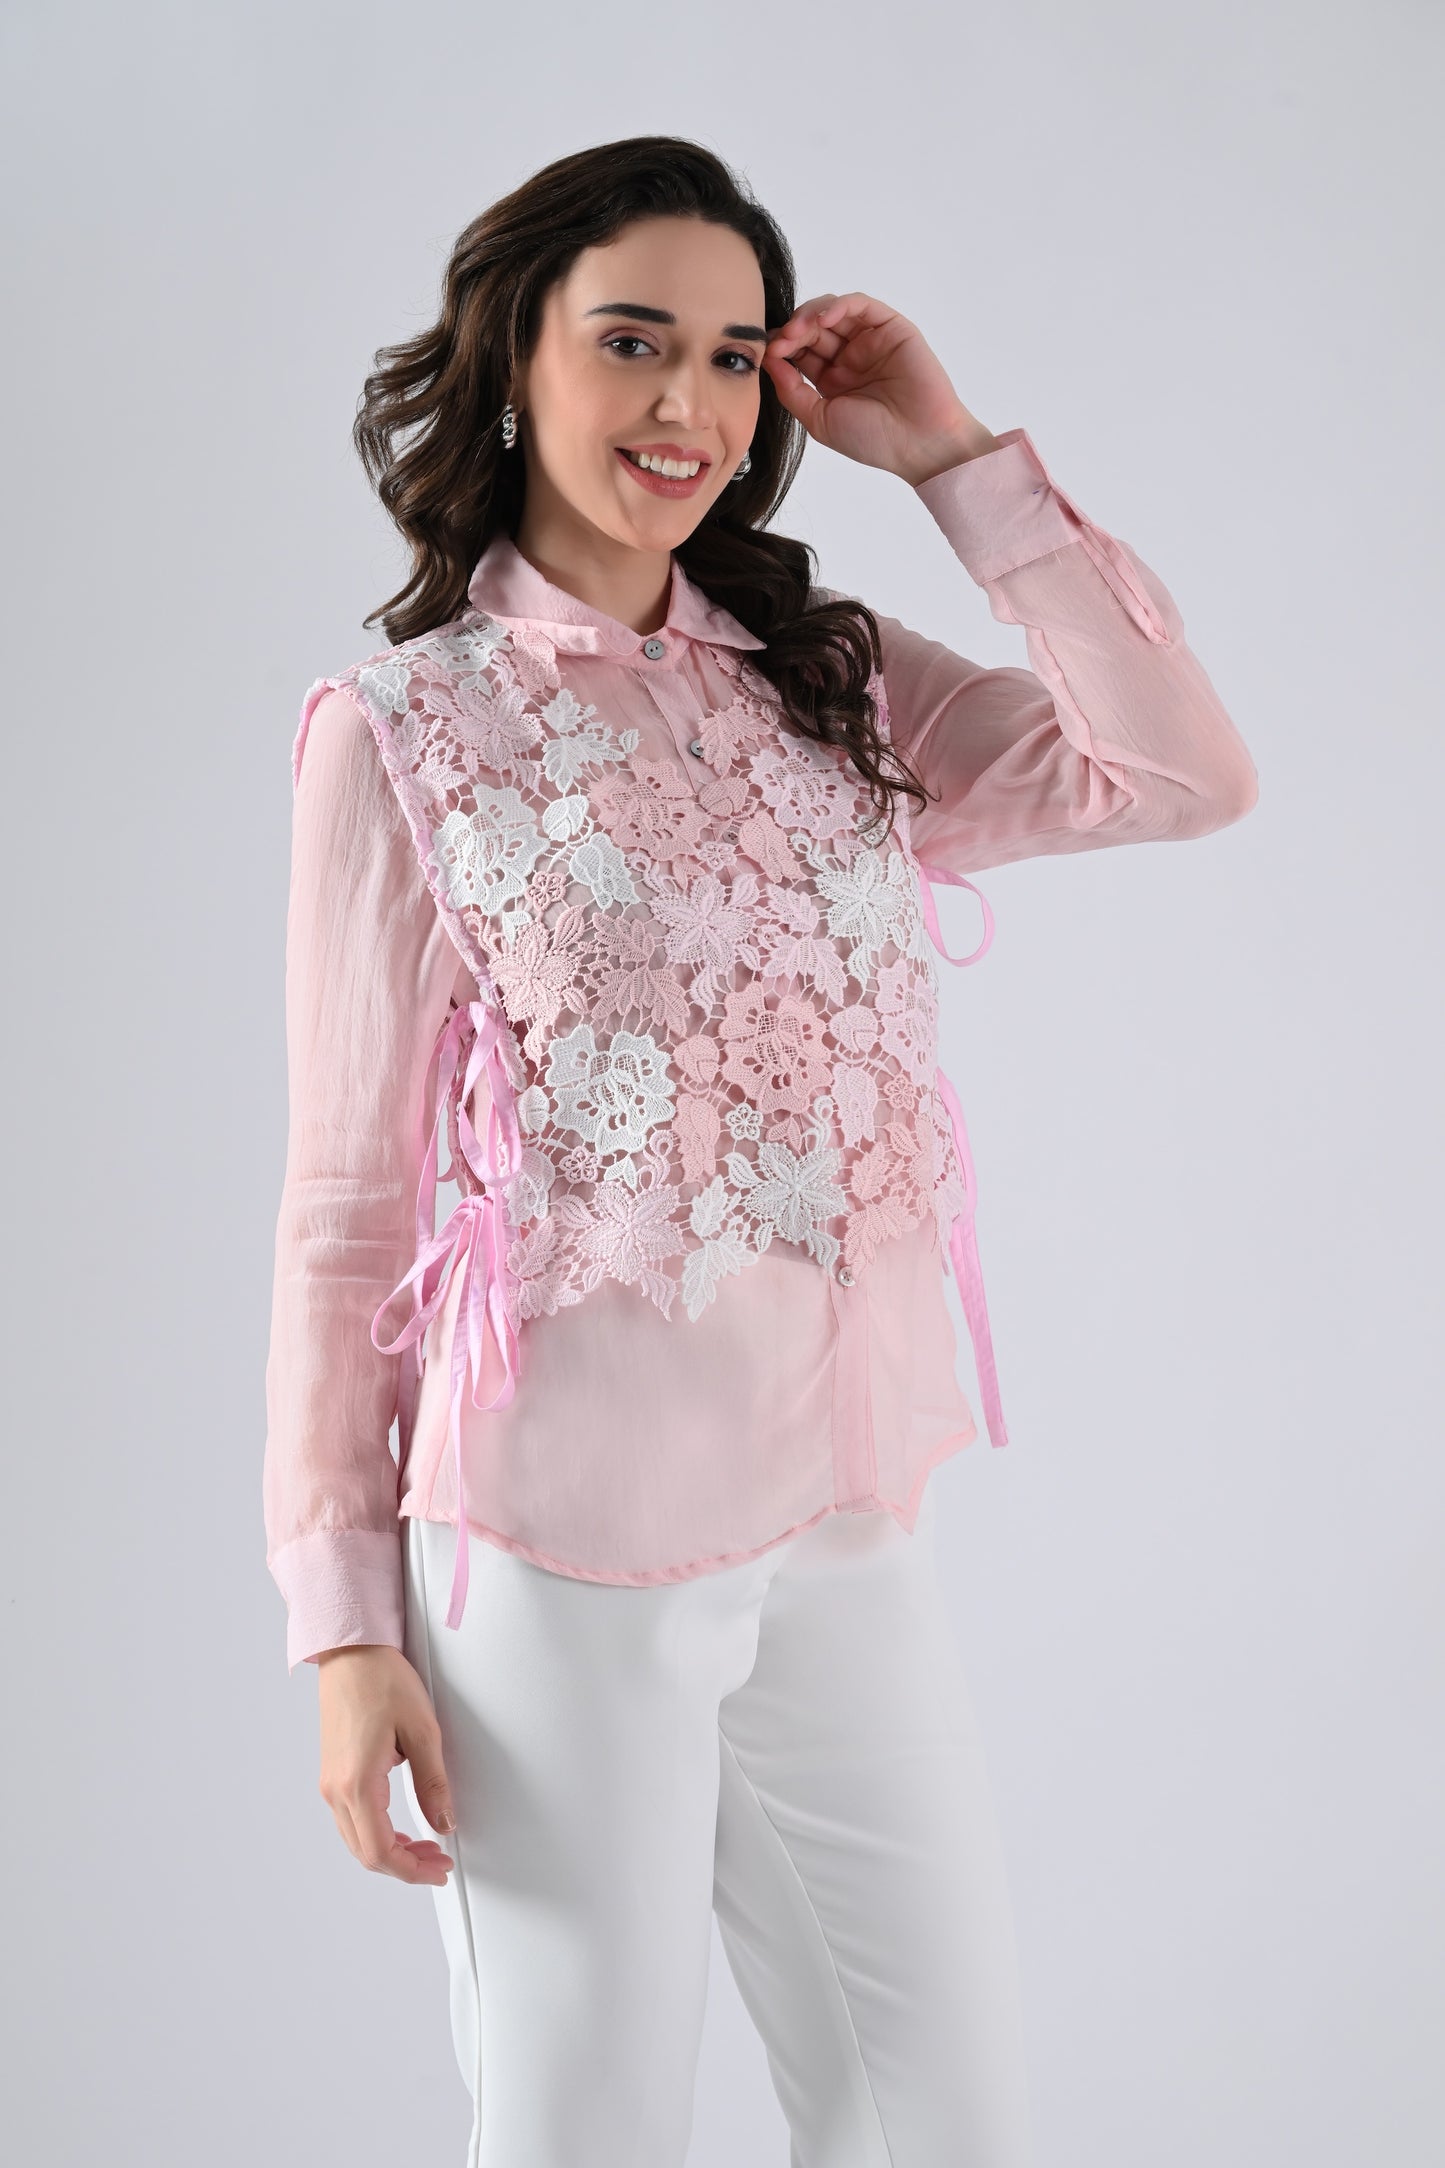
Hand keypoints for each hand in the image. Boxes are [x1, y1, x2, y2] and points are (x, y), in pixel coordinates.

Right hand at [316, 1644, 456, 1884]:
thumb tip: (444, 1822)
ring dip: (391, 1851)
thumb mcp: (422, 1730)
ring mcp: (330, 1783)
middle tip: (438, 1861)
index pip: (380, 1852)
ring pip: (357, 1840)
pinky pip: (351, 1821)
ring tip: (426, 1847)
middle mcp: (335, 1790)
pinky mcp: (331, 1774)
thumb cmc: (381, 1680)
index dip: (411, 1870)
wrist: (352, 1652)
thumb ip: (434, 1783)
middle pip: (366, 1853)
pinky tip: (401, 1829)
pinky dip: (377, 1834)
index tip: (437, 1870)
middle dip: (404, 1866)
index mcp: (357, 1783)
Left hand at [762, 292, 999, 485]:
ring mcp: (870, 340)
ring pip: (833, 312)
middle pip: (813, 328)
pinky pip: (860, 305)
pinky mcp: (891, 327)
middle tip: (781, 340)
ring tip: (797, 331)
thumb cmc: (873, 439)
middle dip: (792, 330)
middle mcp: (850, 357)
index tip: (769, 353)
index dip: (783, 347)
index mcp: (832, 380)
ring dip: (810, 316)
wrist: (919, 442)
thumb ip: (792, 391)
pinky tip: (823, 319)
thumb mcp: (820, 420)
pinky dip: (838, 306)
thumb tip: (770, 361)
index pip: (800, 351)